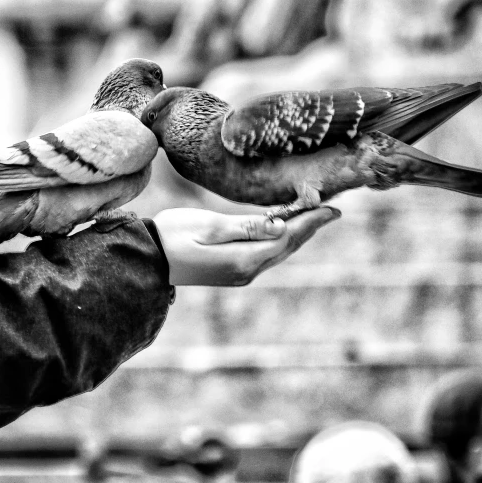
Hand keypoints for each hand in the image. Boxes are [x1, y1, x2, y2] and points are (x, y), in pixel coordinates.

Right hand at [153, 206, 340, 285]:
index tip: (332, 208)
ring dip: (297, 235)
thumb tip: (281, 226)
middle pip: (287, 247)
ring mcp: (240, 274)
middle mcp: (247, 271)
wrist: (149, 260)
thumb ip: (247, 227)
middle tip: (330, 209)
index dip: (311, 222)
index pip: (287, 238)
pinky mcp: (232, 271)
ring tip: (314, 217)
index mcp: (243, 260)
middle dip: (309, 228)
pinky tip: (284, 230)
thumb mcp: (209, 226)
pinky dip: (280, 241)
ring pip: (278, 253)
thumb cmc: (174, 235)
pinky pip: (265, 255)